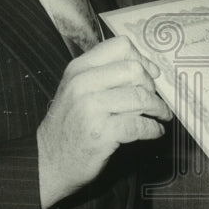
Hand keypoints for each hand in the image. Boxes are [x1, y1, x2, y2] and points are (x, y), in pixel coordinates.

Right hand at [37, 35, 172, 208]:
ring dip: (158, 108)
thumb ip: (105, 75)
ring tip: (160, 115)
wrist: (48, 162)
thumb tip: (149, 70)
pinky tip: (154, 131)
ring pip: (140, 97)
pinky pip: (139, 124)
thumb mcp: (77, 90)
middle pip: (134, 70)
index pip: (120, 46)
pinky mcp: (101, 133)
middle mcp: (82, 84)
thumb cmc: (70, 125)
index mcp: (79, 69)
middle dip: (151, 87)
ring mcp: (90, 108)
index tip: (152, 74)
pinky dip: (153, 128)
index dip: (142, 59)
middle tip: (154, 100)